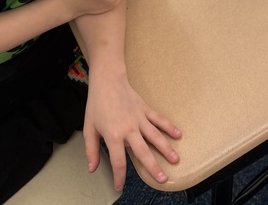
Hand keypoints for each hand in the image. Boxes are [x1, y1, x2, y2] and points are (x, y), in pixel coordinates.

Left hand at [83, 75, 181, 191]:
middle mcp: (129, 129)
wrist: (108, 82)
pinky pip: (159, 120)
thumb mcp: (89, 129)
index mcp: (113, 135)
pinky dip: (169, 127)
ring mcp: (139, 119)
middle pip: (143, 152)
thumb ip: (91, 150)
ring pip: (156, 137)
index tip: (120, 187)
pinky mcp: (146, 110)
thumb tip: (92, 168)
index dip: (119, 177)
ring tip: (175, 160)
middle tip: (163, 179)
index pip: (118, 161)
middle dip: (153, 167)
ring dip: (166, 149)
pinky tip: (178, 134)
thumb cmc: (97, 105)